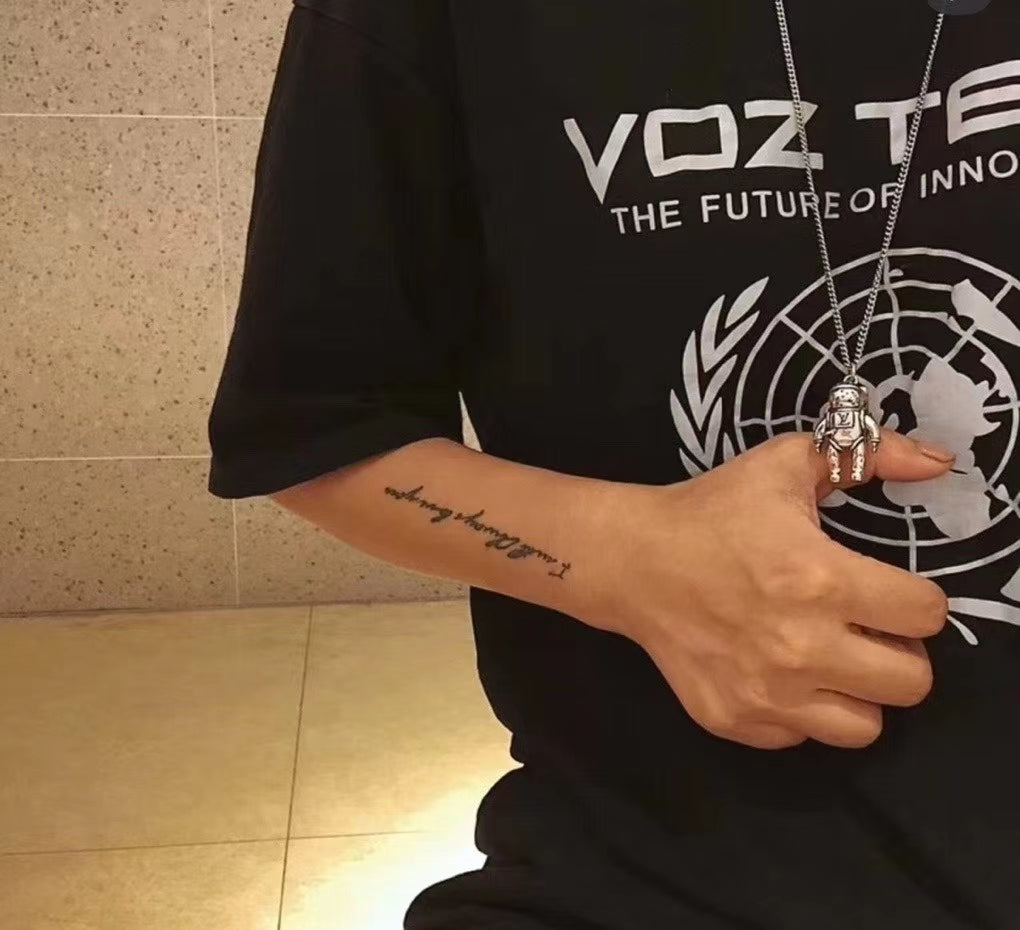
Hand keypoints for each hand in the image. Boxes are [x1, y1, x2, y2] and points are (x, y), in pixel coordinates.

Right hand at [601, 430, 954, 750]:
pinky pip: (802, 737)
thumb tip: (939, 464)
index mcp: (822, 579)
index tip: (888, 590)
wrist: (633, 560)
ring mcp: (767, 694)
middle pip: (913, 682)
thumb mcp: (786, 464)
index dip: (917, 598)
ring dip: (856, 691)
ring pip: (867, 727)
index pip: (927, 614)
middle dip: (898, 650)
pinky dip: (800, 710)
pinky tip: (775, 670)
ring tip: (828, 657)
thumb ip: (870, 455)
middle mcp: (802, 648)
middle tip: (864, 627)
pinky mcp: (736, 721)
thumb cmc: (713, 511)